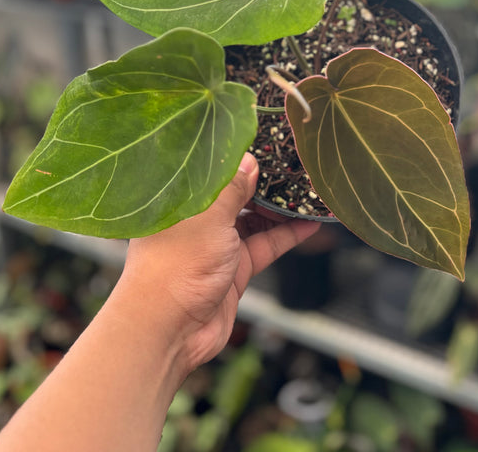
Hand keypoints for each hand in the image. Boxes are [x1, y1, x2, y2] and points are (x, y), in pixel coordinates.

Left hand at [118, 153, 320, 372]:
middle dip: (265, 183)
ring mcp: (217, 245)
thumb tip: (250, 160)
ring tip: (309, 192)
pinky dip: (287, 234)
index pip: (214, 171)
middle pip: (237, 194)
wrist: (168, 331)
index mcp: (182, 200)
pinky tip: (309, 223)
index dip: (239, 159)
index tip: (267, 145)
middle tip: (294, 168)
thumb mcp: (209, 217)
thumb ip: (232, 188)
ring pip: (255, 219)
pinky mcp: (234, 269)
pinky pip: (265, 245)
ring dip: (280, 209)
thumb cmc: (175, 267)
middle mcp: (198, 219)